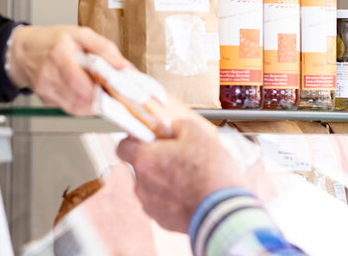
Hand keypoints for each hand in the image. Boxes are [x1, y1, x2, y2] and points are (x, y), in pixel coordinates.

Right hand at [5, 24, 127, 115]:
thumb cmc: (50, 41)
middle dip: (100, 99)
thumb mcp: (79, 34)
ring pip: (76, 108)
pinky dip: (81, 104)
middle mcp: (49, 75)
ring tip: (98, 91)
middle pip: (80, 99)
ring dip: (92, 103)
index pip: (78, 81)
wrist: (21, 51)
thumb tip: (123, 65)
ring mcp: (46, 90)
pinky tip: (82, 92)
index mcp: (58, 55)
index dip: (98, 91)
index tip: (114, 92)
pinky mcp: (46, 100)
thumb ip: (103, 48)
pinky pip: (69, 108)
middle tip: (110, 92)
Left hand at [116, 113, 243, 232]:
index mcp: (145, 160)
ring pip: (151, 186)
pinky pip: (162, 203)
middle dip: (156, 160)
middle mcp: (141, 184)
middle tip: (178, 156)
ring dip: (165, 180)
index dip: (136, 139)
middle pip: (140, 166)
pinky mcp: (162, 221)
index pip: (123, 146)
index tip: (149, 138)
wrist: (225, 214)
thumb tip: (173, 127)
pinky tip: (192, 194)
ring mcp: (150, 205)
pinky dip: (172, 198)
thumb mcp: (199, 135)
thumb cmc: (212, 174)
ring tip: (190, 178)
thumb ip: (179, 125)